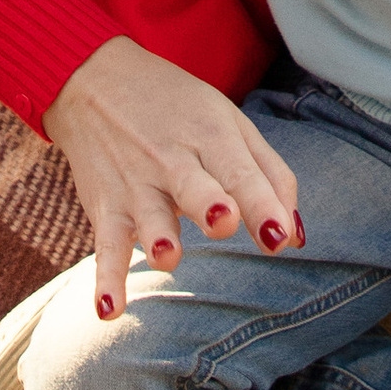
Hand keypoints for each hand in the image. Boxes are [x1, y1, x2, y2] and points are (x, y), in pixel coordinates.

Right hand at [42, 39, 302, 305]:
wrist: (95, 80)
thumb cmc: (178, 110)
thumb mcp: (230, 124)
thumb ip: (270, 176)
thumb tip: (295, 237)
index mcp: (210, 135)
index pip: (240, 171)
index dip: (260, 203)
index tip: (278, 237)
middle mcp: (172, 159)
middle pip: (194, 186)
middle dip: (209, 205)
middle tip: (223, 222)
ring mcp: (135, 185)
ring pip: (148, 215)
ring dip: (157, 237)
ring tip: (168, 257)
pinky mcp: (105, 207)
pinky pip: (105, 247)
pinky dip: (105, 278)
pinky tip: (109, 310)